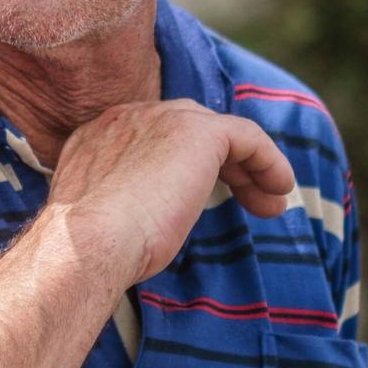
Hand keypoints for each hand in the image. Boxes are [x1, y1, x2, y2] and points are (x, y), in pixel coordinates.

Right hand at [43, 99, 294, 283]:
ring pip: (219, 132)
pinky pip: (246, 135)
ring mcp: (161, 119)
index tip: (201, 199)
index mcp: (98, 136)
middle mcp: (127, 118)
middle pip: (188, 128)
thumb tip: (147, 222)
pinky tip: (280, 188)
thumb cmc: (90, 249)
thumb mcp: (101, 220)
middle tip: (246, 200)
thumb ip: (120, 204)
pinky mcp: (197, 132)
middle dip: (220, 163)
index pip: (152, 137)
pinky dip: (268, 159)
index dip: (183, 166)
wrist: (88, 243)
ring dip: (248, 168)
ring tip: (270, 203)